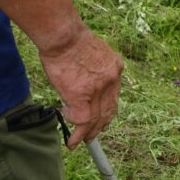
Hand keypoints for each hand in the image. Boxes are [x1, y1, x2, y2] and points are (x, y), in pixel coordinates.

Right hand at [39, 29, 123, 148]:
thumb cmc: (69, 40)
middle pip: (108, 109)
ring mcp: (99, 89)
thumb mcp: (92, 53)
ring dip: (87, 133)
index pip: (113, 95)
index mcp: (115, 68)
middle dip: (100, 125)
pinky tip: (70, 134)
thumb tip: (83, 84)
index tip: (101, 119)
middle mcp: (111, 79)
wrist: (64, 36)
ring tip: (79, 142)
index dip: (107, 110)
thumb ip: (94, 70)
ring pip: (95, 118)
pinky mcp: (83, 95)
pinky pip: (83, 119)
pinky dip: (76, 129)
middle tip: (92, 137)